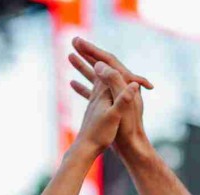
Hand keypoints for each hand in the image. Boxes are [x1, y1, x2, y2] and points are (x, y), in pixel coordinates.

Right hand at [68, 37, 150, 157]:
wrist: (130, 148)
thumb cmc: (126, 130)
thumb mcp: (120, 106)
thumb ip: (115, 84)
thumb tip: (101, 65)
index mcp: (123, 84)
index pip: (107, 61)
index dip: (93, 49)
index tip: (78, 41)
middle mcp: (119, 87)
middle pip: (101, 64)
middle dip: (88, 52)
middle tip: (73, 40)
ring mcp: (111, 96)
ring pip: (95, 76)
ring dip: (83, 65)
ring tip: (69, 55)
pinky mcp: (106, 107)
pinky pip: (92, 91)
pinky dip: (82, 85)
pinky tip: (71, 83)